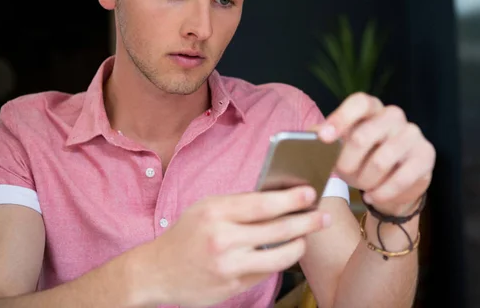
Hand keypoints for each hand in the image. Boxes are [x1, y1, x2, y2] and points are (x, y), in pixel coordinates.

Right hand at [135, 186, 329, 306]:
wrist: (156, 271)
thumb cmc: (185, 234)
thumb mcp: (206, 208)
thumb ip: (239, 204)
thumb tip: (279, 197)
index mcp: (216, 213)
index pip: (263, 204)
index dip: (292, 198)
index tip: (311, 193)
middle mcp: (222, 239)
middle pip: (277, 229)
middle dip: (306, 222)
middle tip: (323, 216)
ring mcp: (228, 266)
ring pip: (279, 256)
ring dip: (299, 245)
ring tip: (306, 238)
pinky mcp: (232, 287)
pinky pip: (266, 272)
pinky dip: (279, 261)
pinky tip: (285, 252)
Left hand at [316, 92, 434, 215]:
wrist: (390, 184)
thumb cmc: (360, 159)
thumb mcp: (339, 147)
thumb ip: (324, 139)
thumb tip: (308, 135)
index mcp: (371, 108)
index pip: (359, 103)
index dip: (340, 119)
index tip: (324, 138)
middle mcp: (393, 116)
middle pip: (363, 136)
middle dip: (347, 163)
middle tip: (344, 175)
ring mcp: (412, 134)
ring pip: (381, 161)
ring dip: (365, 180)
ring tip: (362, 186)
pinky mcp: (425, 155)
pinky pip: (400, 179)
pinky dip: (382, 192)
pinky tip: (373, 196)